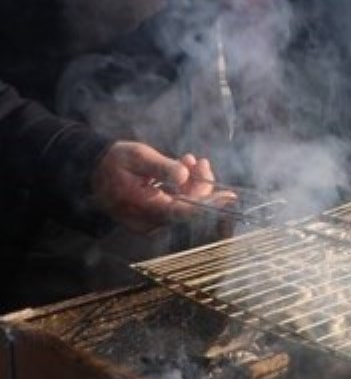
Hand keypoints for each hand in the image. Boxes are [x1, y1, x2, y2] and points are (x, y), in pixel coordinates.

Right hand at [90, 142, 232, 233]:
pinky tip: (184, 168)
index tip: (229, 197)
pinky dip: (186, 187)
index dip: (209, 205)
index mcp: (144, 208)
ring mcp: (152, 221)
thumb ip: (161, 166)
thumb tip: (183, 175)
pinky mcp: (155, 216)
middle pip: (189, 209)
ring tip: (189, 159)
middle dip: (201, 185)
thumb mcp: (137, 157)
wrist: (94, 170)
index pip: (184, 213)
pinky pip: (179, 204)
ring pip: (186, 205)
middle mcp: (150, 221)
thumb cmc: (114, 162)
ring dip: (194, 183)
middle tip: (200, 162)